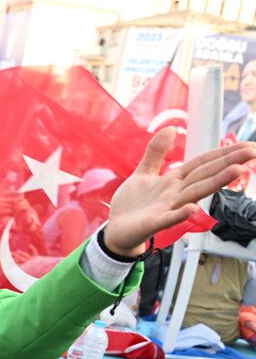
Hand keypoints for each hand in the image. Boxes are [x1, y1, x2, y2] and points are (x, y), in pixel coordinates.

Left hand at [105, 131, 255, 255]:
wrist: (115, 230)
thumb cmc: (134, 204)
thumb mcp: (144, 172)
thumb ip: (157, 152)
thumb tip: (171, 128)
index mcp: (174, 180)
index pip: (203, 163)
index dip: (223, 153)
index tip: (247, 145)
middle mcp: (176, 194)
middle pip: (205, 175)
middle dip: (228, 163)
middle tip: (252, 151)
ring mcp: (167, 208)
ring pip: (194, 193)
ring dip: (215, 182)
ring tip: (237, 170)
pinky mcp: (153, 223)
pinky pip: (168, 218)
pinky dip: (180, 213)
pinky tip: (193, 208)